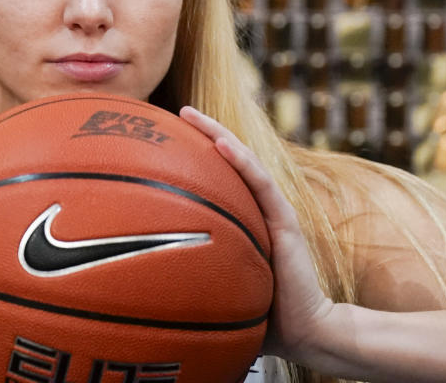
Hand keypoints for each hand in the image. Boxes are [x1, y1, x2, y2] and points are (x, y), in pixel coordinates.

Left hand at [178, 106, 334, 362]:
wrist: (306, 332)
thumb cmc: (262, 316)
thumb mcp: (216, 291)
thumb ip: (189, 281)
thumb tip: (139, 290)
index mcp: (242, 221)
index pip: (215, 180)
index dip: (192, 156)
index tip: (162, 140)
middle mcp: (257, 210)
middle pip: (226, 161)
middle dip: (201, 133)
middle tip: (174, 113)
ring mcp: (273, 212)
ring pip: (242, 162)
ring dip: (216, 134)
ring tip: (190, 114)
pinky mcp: (286, 222)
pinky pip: (261, 184)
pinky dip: (241, 160)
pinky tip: (220, 143)